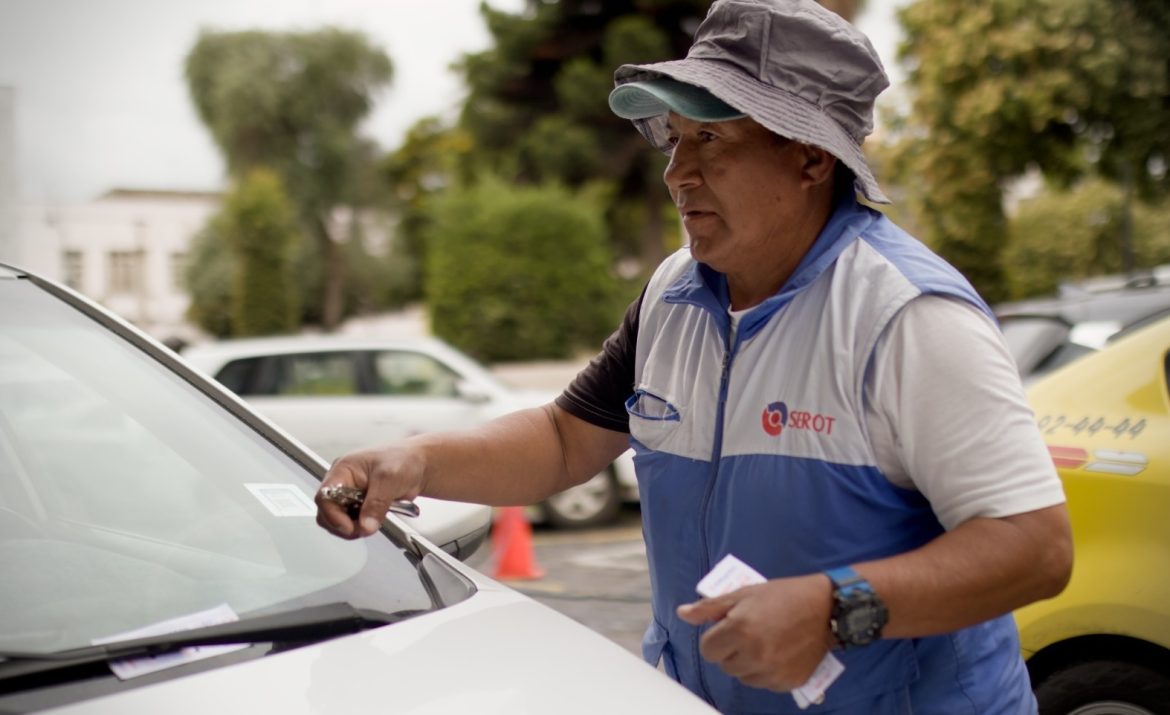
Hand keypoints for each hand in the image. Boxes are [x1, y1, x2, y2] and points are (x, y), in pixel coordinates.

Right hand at [315, 445, 425, 539]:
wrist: (420, 465)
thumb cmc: (404, 459)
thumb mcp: (389, 479)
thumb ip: (376, 503)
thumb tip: (366, 525)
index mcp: (343, 470)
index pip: (324, 496)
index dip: (333, 515)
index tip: (349, 527)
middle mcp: (343, 483)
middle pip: (327, 513)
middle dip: (343, 525)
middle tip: (364, 528)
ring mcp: (350, 496)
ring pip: (338, 521)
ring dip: (354, 528)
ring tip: (373, 523)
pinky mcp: (360, 506)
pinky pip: (353, 523)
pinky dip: (363, 527)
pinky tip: (375, 521)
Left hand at [676, 574, 833, 691]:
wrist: (826, 608)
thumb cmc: (782, 596)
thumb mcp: (743, 594)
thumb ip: (710, 608)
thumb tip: (682, 614)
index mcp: (739, 630)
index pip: (707, 650)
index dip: (715, 638)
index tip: (728, 629)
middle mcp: (754, 654)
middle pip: (724, 665)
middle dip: (731, 650)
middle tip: (749, 632)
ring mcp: (772, 672)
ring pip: (743, 676)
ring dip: (747, 663)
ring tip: (764, 642)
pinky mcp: (788, 682)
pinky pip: (764, 683)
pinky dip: (766, 672)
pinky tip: (778, 653)